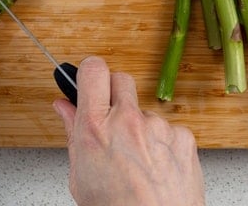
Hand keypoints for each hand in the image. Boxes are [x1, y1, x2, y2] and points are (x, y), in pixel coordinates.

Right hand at [53, 56, 204, 205]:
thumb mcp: (80, 177)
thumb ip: (72, 134)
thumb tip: (63, 108)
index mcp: (95, 129)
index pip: (93, 70)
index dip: (90, 72)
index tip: (89, 79)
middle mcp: (128, 122)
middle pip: (121, 79)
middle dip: (114, 93)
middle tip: (110, 118)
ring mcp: (158, 127)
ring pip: (144, 111)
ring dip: (139, 127)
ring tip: (137, 161)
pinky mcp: (183, 136)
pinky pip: (168, 129)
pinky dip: (162, 144)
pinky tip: (157, 167)